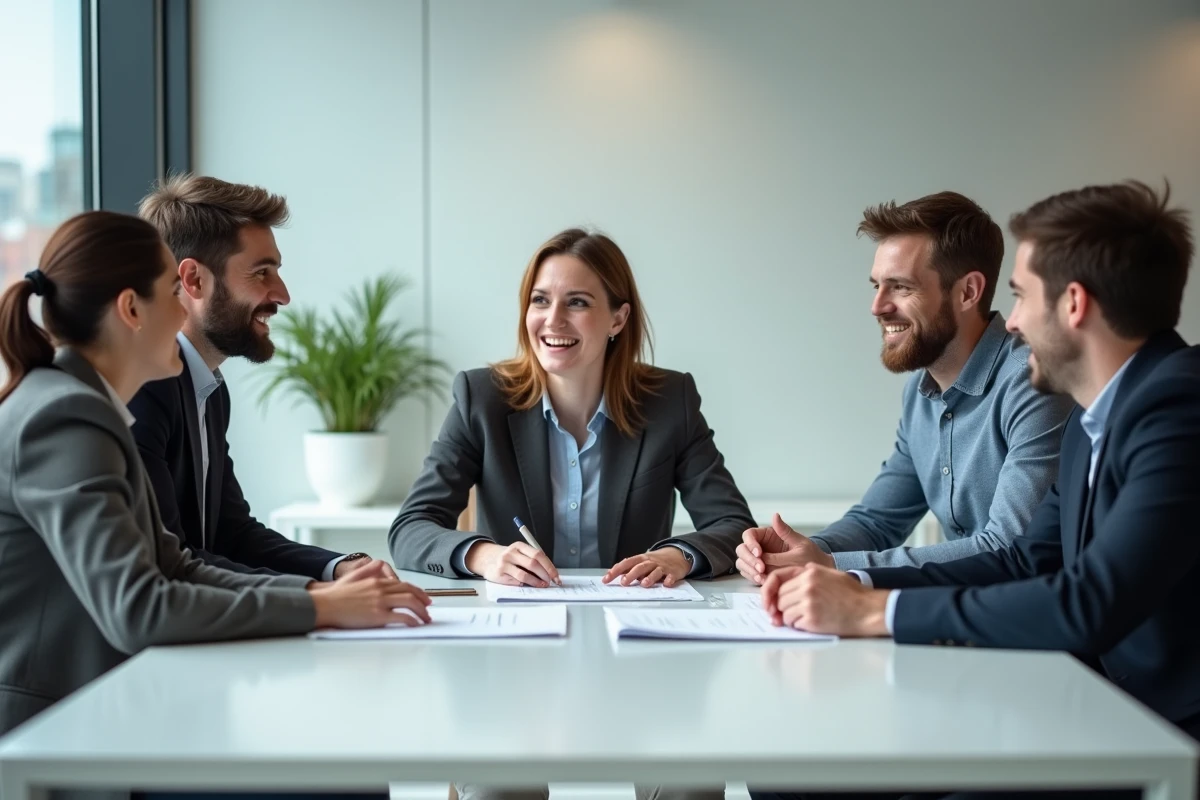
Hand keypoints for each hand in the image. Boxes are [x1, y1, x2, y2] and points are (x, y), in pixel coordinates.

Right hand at [308, 560, 431, 627]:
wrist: (324, 604)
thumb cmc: (335, 595)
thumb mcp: (353, 576)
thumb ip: (368, 571)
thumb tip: (379, 566)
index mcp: (376, 580)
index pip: (403, 585)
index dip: (416, 591)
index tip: (422, 597)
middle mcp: (381, 589)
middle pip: (410, 592)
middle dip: (423, 600)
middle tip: (428, 608)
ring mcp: (380, 602)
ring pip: (410, 603)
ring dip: (421, 612)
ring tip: (425, 619)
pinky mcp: (378, 616)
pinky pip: (402, 617)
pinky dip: (412, 621)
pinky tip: (415, 625)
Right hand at [465, 541, 560, 586]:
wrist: (488, 560)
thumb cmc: (510, 559)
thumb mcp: (520, 554)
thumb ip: (533, 560)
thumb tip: (550, 573)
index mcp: (520, 546)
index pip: (539, 554)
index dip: (549, 566)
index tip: (556, 576)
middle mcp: (511, 553)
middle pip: (533, 564)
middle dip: (545, 574)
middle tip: (550, 582)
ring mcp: (504, 563)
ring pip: (524, 574)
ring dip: (536, 582)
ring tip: (542, 585)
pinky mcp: (499, 574)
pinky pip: (516, 581)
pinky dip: (525, 584)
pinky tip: (528, 585)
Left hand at [603, 547, 690, 586]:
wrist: (676, 555)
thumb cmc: (655, 561)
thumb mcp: (641, 562)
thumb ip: (628, 569)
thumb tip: (610, 575)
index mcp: (640, 559)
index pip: (626, 563)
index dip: (615, 571)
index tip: (606, 579)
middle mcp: (650, 562)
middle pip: (640, 567)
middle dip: (631, 574)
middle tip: (624, 582)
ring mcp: (661, 567)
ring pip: (655, 571)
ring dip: (649, 577)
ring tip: (644, 584)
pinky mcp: (672, 572)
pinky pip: (670, 576)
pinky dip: (669, 579)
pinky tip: (666, 584)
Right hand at [735, 513, 833, 584]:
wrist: (815, 574)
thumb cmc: (810, 556)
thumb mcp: (799, 543)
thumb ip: (784, 532)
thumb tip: (775, 515)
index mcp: (767, 535)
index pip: (749, 535)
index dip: (750, 544)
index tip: (760, 554)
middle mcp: (760, 546)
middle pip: (742, 549)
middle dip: (749, 559)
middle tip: (761, 569)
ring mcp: (758, 560)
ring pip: (742, 562)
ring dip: (749, 570)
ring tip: (762, 577)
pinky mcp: (759, 572)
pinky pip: (748, 574)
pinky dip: (752, 578)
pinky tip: (763, 581)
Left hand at [760, 563, 887, 636]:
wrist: (868, 610)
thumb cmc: (852, 594)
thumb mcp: (830, 573)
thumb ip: (808, 573)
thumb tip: (789, 580)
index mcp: (810, 572)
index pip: (777, 579)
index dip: (769, 591)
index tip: (767, 601)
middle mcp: (807, 585)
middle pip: (780, 598)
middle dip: (783, 607)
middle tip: (795, 612)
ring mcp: (809, 602)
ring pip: (784, 612)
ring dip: (791, 618)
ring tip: (807, 617)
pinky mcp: (812, 619)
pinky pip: (793, 623)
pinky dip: (799, 626)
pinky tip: (812, 624)